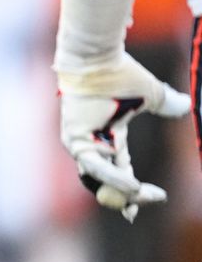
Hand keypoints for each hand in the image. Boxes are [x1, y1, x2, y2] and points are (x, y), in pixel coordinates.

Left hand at [57, 55, 189, 219]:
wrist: (98, 58)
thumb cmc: (120, 73)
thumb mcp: (150, 95)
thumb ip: (166, 105)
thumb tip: (186, 107)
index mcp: (109, 138)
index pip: (119, 173)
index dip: (132, 191)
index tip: (150, 202)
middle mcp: (92, 144)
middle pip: (105, 183)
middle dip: (128, 196)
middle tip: (151, 199)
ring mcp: (80, 143)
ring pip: (98, 179)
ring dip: (122, 189)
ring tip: (141, 194)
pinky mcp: (74, 139)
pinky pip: (94, 164)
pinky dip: (112, 175)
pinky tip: (130, 182)